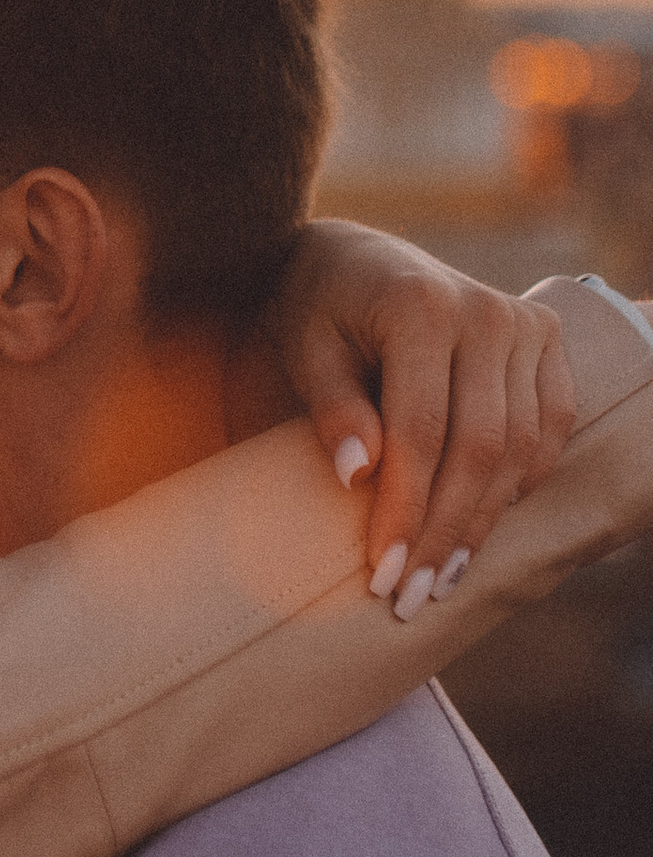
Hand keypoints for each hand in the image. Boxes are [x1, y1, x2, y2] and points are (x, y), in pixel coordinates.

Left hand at [261, 224, 576, 612]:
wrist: (357, 259)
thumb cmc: (319, 311)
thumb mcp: (306, 350)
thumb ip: (331, 408)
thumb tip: (359, 477)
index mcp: (422, 306)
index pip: (422, 430)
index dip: (405, 509)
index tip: (381, 571)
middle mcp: (487, 312)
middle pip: (480, 447)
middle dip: (446, 531)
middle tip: (411, 597)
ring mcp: (526, 324)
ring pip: (521, 447)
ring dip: (484, 522)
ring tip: (444, 578)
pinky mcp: (547, 340)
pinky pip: (550, 428)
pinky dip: (520, 484)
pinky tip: (480, 526)